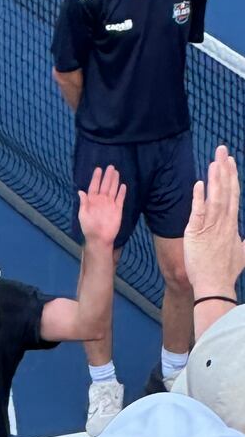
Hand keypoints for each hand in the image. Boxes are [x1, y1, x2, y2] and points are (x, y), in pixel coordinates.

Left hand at [78, 165, 125, 246]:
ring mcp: (110, 204)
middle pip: (105, 185)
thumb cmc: (88, 227)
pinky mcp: (117, 209)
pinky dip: (121, 192)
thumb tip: (80, 191)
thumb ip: (83, 203)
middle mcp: (101, 200)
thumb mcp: (83, 215)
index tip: (98, 169)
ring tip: (116, 172)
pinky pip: (120, 199)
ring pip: (112, 190)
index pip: (94, 186)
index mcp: (92, 201)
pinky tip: (123, 185)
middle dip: (107, 176)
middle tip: (110, 166)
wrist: (100, 238)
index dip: (96, 178)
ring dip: (114, 181)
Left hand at [183, 145, 244, 295]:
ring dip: (215, 178)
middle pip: (226, 191)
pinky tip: (200, 183)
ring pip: (214, 198)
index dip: (231, 177)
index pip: (232, 195)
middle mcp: (224, 222)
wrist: (215, 286)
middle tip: (222, 150)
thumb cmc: (226, 271)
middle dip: (225, 169)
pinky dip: (199, 198)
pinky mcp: (197, 233)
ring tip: (214, 161)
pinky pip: (199, 212)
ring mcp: (211, 227)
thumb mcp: (243, 252)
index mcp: (232, 224)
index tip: (230, 161)